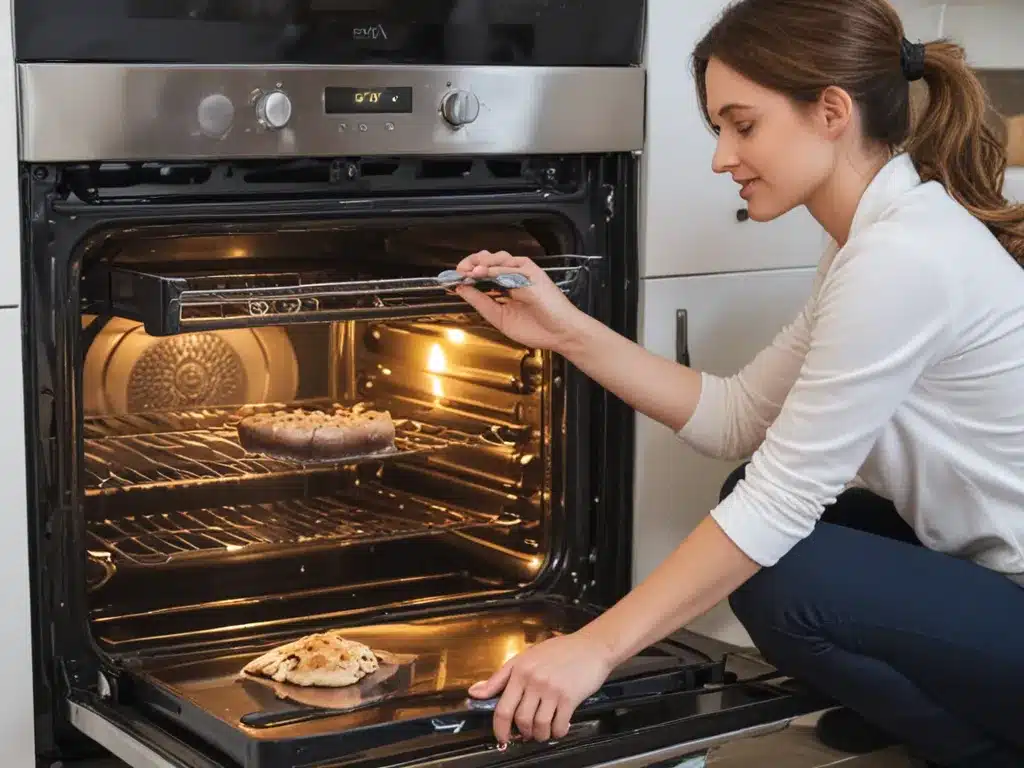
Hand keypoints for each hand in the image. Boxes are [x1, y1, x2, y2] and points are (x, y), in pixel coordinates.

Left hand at [453, 251, 588, 353]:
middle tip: (459, 271)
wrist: (560, 335)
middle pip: (488, 260)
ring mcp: (523, 274)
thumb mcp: (499, 317)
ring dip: (482, 262)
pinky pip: (512, 266)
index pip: (482, 273)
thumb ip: (480, 302)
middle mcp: (513, 277)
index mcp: (505, 287)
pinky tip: (484, 272)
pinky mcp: (533, 273)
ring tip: (469, 270)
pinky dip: (497, 267)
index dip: (467, 273)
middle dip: (471, 263)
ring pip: (499, 258)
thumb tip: (462, 289)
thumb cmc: (537, 328)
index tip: (453, 278)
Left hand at [467, 632, 613, 743]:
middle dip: (523, 732)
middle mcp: (533, 680)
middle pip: (520, 719)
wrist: (592, 646)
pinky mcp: (569, 697)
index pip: (502, 707)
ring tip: (543, 731)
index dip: (499, 728)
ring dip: (540, 735)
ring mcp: (551, 689)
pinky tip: (559, 727)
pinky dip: (557, 732)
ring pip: (538, 725)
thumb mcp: (526, 657)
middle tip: (528, 733)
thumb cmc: (560, 651)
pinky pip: (558, 725)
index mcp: (519, 670)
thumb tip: (475, 692)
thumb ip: (500, 677)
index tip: (501, 737)